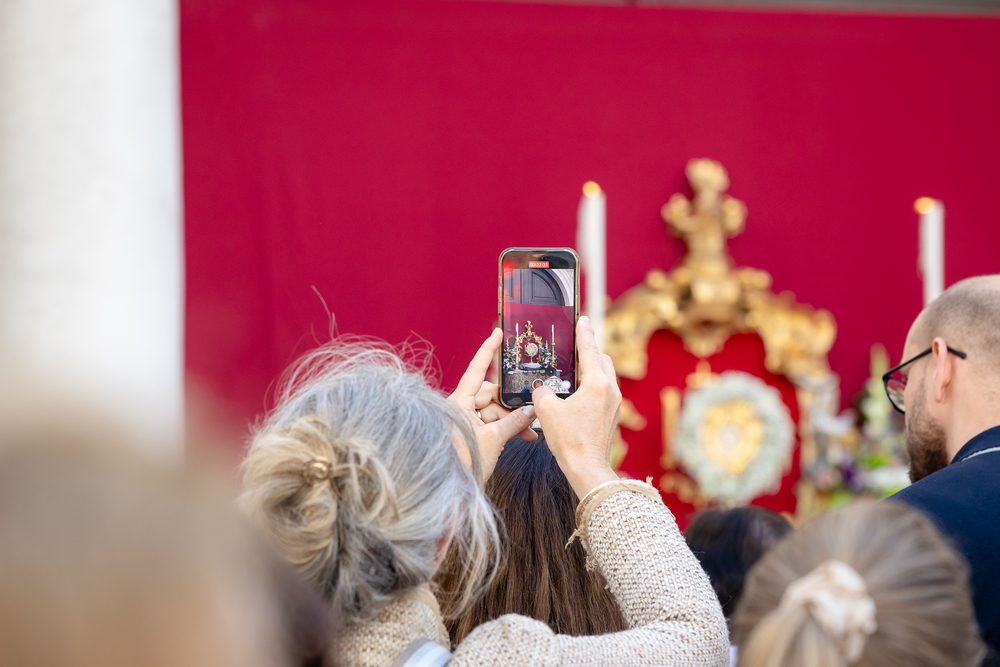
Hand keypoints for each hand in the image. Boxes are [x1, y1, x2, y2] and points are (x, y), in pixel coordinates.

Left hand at [448, 328, 536, 479]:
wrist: (448, 493)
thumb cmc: (462, 465)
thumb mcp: (492, 442)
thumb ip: (513, 423)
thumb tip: (530, 411)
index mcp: (457, 403)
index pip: (476, 370)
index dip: (487, 350)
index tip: (496, 333)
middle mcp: (458, 408)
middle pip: (490, 395)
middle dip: (511, 405)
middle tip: (531, 415)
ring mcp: (462, 422)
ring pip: (492, 412)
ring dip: (510, 421)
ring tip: (529, 434)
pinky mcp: (467, 434)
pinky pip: (489, 424)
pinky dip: (504, 429)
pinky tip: (520, 437)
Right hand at [531, 316, 620, 498]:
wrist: (587, 469)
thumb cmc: (570, 441)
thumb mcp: (546, 411)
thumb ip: (541, 392)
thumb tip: (541, 388)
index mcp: (597, 384)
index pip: (590, 349)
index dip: (584, 333)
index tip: (583, 319)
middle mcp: (610, 391)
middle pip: (602, 360)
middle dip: (590, 351)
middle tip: (576, 345)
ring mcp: (614, 404)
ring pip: (605, 377)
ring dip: (592, 369)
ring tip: (575, 369)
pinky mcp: (612, 417)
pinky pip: (604, 392)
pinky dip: (592, 386)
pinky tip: (577, 394)